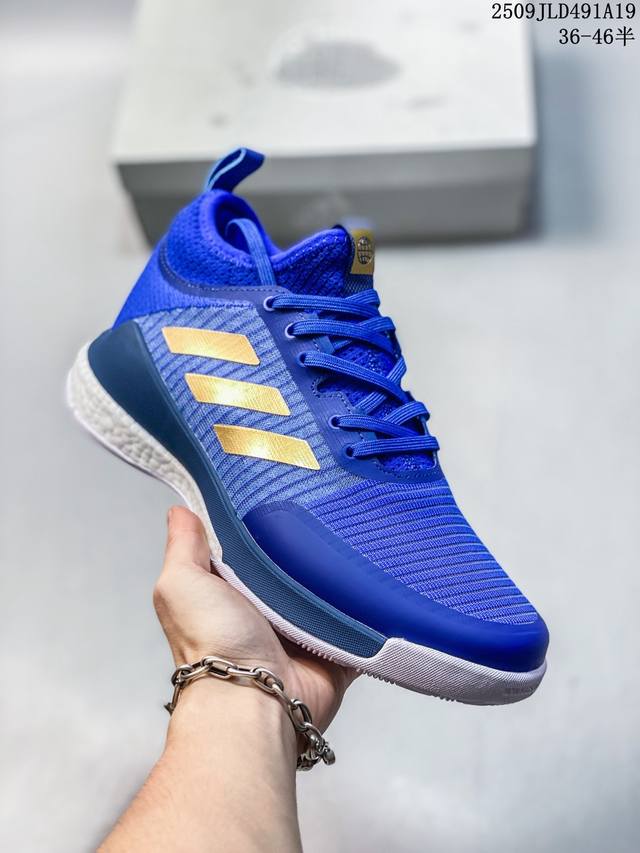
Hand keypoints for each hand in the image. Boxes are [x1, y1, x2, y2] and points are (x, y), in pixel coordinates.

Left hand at [153, 506, 357, 732]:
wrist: (254, 702)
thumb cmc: (213, 643)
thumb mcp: (182, 585)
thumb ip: (183, 547)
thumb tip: (180, 508)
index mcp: (232, 592)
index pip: (252, 547)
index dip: (263, 521)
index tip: (284, 488)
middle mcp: (268, 611)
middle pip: (296, 567)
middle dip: (311, 544)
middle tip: (333, 506)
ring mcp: (305, 632)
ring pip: (332, 592)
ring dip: (343, 574)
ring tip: (365, 533)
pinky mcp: (337, 651)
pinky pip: (363, 624)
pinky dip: (373, 609)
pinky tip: (384, 577)